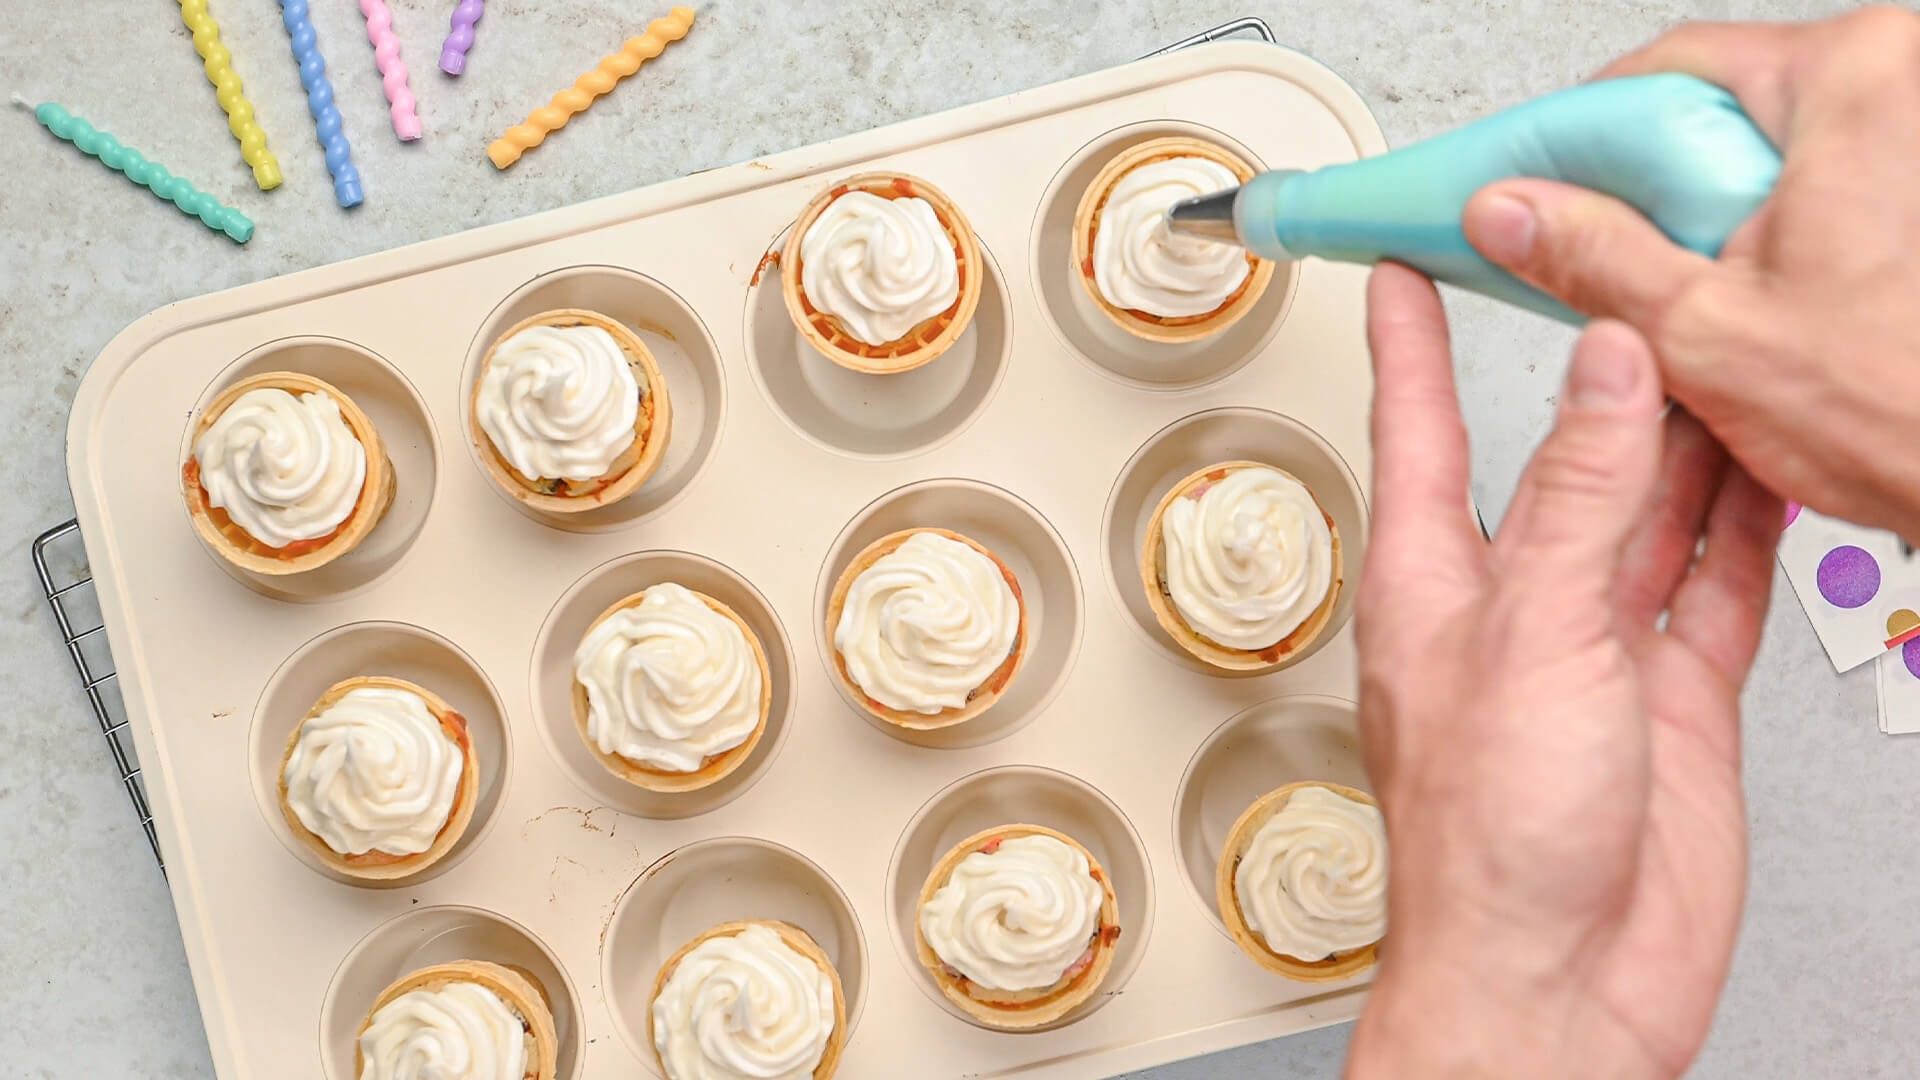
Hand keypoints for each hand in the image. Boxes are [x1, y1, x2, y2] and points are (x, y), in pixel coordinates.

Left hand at [1344, 265, 1780, 1077]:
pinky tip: (1765, 475)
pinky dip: (1744, 530)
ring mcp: (1597, 650)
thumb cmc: (1488, 846)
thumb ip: (1579, 500)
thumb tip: (1608, 371)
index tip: (1407, 270)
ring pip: (1650, 513)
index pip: (1421, 430)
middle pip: (1560, 460)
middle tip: (1633, 289)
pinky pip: (1713, 588)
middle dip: (1595, 380)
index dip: (1413, 345)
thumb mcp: (1531, 636)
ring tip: (1720, 357)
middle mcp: (1513, 605)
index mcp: (1434, 583)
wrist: (1559, 984)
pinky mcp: (1669, 700)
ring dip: (1685, 442)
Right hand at [1459, 6, 1919, 538]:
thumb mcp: (1706, 333)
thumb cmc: (1917, 407)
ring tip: (1709, 306)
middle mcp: (1905, 84)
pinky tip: (1764, 305)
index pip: (1662, 71)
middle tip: (1625, 273)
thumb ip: (1591, 258)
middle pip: (1715, 113)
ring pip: (1765, 156)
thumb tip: (1510, 212)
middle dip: (1654, 196)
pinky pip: (1822, 185)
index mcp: (1856, 78)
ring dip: (1714, 227)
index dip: (1576, 142)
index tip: (1532, 193)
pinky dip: (1774, 240)